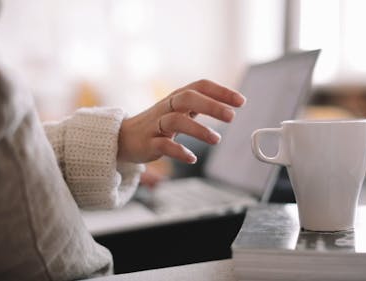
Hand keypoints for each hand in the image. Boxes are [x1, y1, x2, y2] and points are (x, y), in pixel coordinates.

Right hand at [117, 79, 245, 163]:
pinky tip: (191, 157)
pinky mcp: (148, 143)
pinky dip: (179, 151)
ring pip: (176, 121)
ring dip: (198, 130)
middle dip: (211, 106)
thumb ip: (199, 107)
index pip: (200, 86)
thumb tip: (228, 105)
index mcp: (177, 98)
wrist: (124, 139)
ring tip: (216, 139)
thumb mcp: (178, 111)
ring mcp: (156, 125)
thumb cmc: (157, 124)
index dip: (221, 91)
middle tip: (231, 117)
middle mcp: (167, 107)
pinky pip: (163, 145)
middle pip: (188, 98)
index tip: (241, 101)